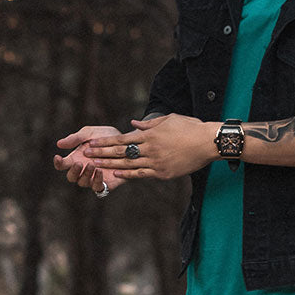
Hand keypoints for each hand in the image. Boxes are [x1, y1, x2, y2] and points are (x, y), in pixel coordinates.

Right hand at [53, 125, 127, 195]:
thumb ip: (76, 138)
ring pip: (83, 183)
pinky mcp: (106, 184)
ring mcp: (94, 178)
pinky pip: (98, 188)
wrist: (127, 142)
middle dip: (73, 171)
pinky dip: (97, 181)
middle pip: (71, 177)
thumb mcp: (90, 133)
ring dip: (85, 175)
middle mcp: (83, 170)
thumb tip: (59, 144)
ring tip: (92, 165)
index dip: (58, 163)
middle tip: (79, 163)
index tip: (58, 157)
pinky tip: (100, 171)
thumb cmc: (106, 137)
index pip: (62, 165)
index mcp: (76, 158)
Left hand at [83, 114, 216, 180]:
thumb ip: (149, 124)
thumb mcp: (168, 120)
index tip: (92, 143)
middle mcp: (150, 148)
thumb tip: (133, 124)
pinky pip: (142, 174)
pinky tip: (117, 174)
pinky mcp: (163, 173)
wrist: (208, 142)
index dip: (105, 142)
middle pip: (121, 152)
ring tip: (96, 165)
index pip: (122, 138)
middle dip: (101, 153)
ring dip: (110, 164)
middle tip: (86, 154)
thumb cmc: (190, 128)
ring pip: (128, 164)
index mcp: (150, 134)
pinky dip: (129, 174)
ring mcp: (156, 162)